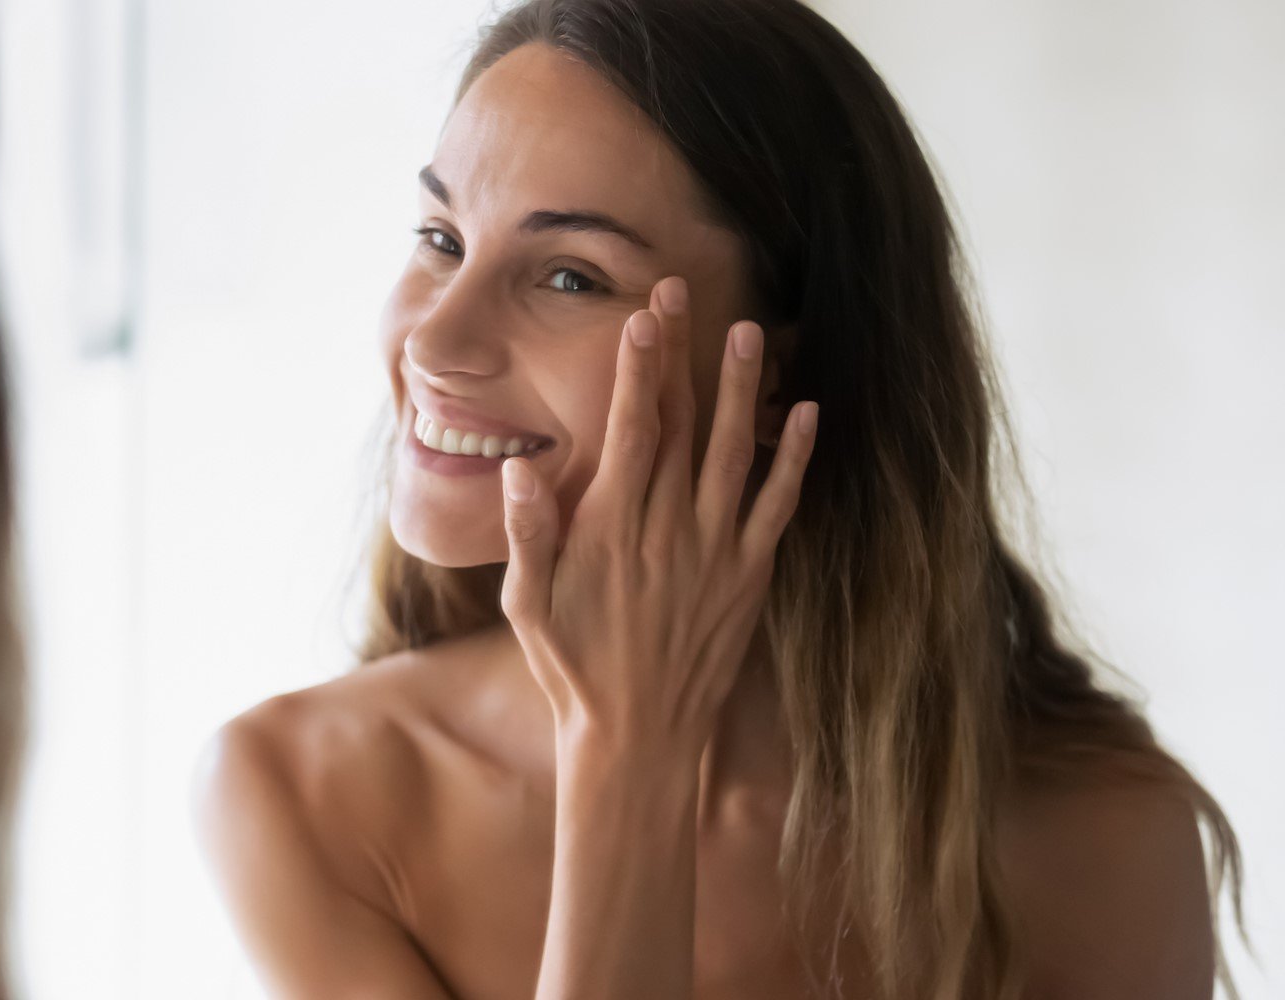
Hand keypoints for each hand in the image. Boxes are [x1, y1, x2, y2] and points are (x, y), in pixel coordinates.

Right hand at [497, 276, 817, 752]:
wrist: (637, 738)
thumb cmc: (572, 668)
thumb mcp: (527, 605)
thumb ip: (527, 534)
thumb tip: (519, 470)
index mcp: (612, 530)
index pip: (631, 431)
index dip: (638, 371)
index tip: (642, 317)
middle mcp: (669, 531)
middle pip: (681, 425)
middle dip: (682, 355)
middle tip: (683, 292)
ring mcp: (715, 552)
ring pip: (735, 453)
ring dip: (744, 390)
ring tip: (751, 332)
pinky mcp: (749, 577)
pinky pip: (778, 507)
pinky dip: (794, 459)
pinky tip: (805, 415)